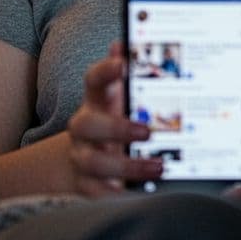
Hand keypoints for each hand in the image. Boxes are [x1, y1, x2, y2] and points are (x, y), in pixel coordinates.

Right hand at [65, 41, 162, 195]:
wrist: (90, 158)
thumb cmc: (118, 120)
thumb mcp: (127, 98)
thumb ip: (134, 74)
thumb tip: (129, 43)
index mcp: (97, 100)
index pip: (94, 79)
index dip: (105, 70)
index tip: (123, 62)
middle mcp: (85, 127)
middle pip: (87, 125)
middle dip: (117, 128)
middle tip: (148, 131)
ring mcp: (82, 157)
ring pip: (93, 164)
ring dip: (127, 167)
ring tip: (158, 168)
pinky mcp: (86, 185)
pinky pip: (97, 194)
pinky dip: (118, 196)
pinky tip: (142, 195)